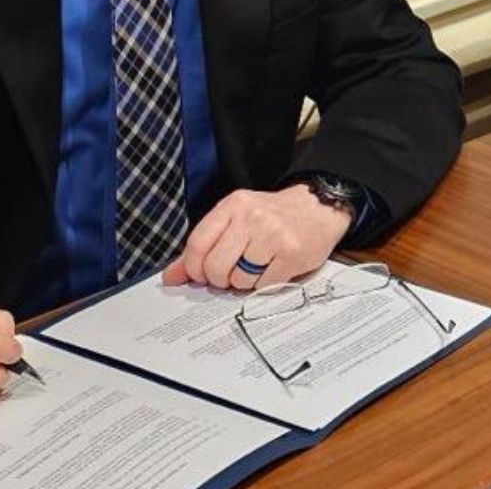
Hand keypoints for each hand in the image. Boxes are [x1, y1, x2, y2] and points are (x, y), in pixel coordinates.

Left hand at [162, 185, 350, 290]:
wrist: (318, 207)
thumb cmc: (273, 217)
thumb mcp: (235, 220)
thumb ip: (203, 246)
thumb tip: (171, 276)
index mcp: (232, 205)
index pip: (197, 243)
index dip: (193, 268)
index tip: (199, 275)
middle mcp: (251, 217)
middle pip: (215, 266)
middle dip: (219, 279)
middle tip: (231, 274)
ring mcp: (272, 234)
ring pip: (239, 279)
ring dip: (244, 282)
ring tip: (256, 267)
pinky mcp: (291, 253)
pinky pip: (263, 285)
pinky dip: (264, 285)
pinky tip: (272, 269)